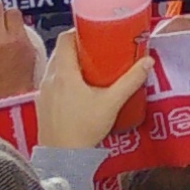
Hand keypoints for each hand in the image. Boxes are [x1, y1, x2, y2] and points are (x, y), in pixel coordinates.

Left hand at [38, 29, 149, 150]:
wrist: (62, 158)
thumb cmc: (84, 128)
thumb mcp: (112, 103)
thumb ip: (130, 81)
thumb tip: (148, 61)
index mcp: (64, 73)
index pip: (65, 39)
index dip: (78, 31)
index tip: (95, 33)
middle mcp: (49, 78)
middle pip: (61, 52)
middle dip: (78, 47)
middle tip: (98, 49)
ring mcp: (43, 92)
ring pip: (55, 67)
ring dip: (70, 63)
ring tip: (91, 68)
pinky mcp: (42, 105)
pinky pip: (52, 82)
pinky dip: (64, 78)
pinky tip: (78, 89)